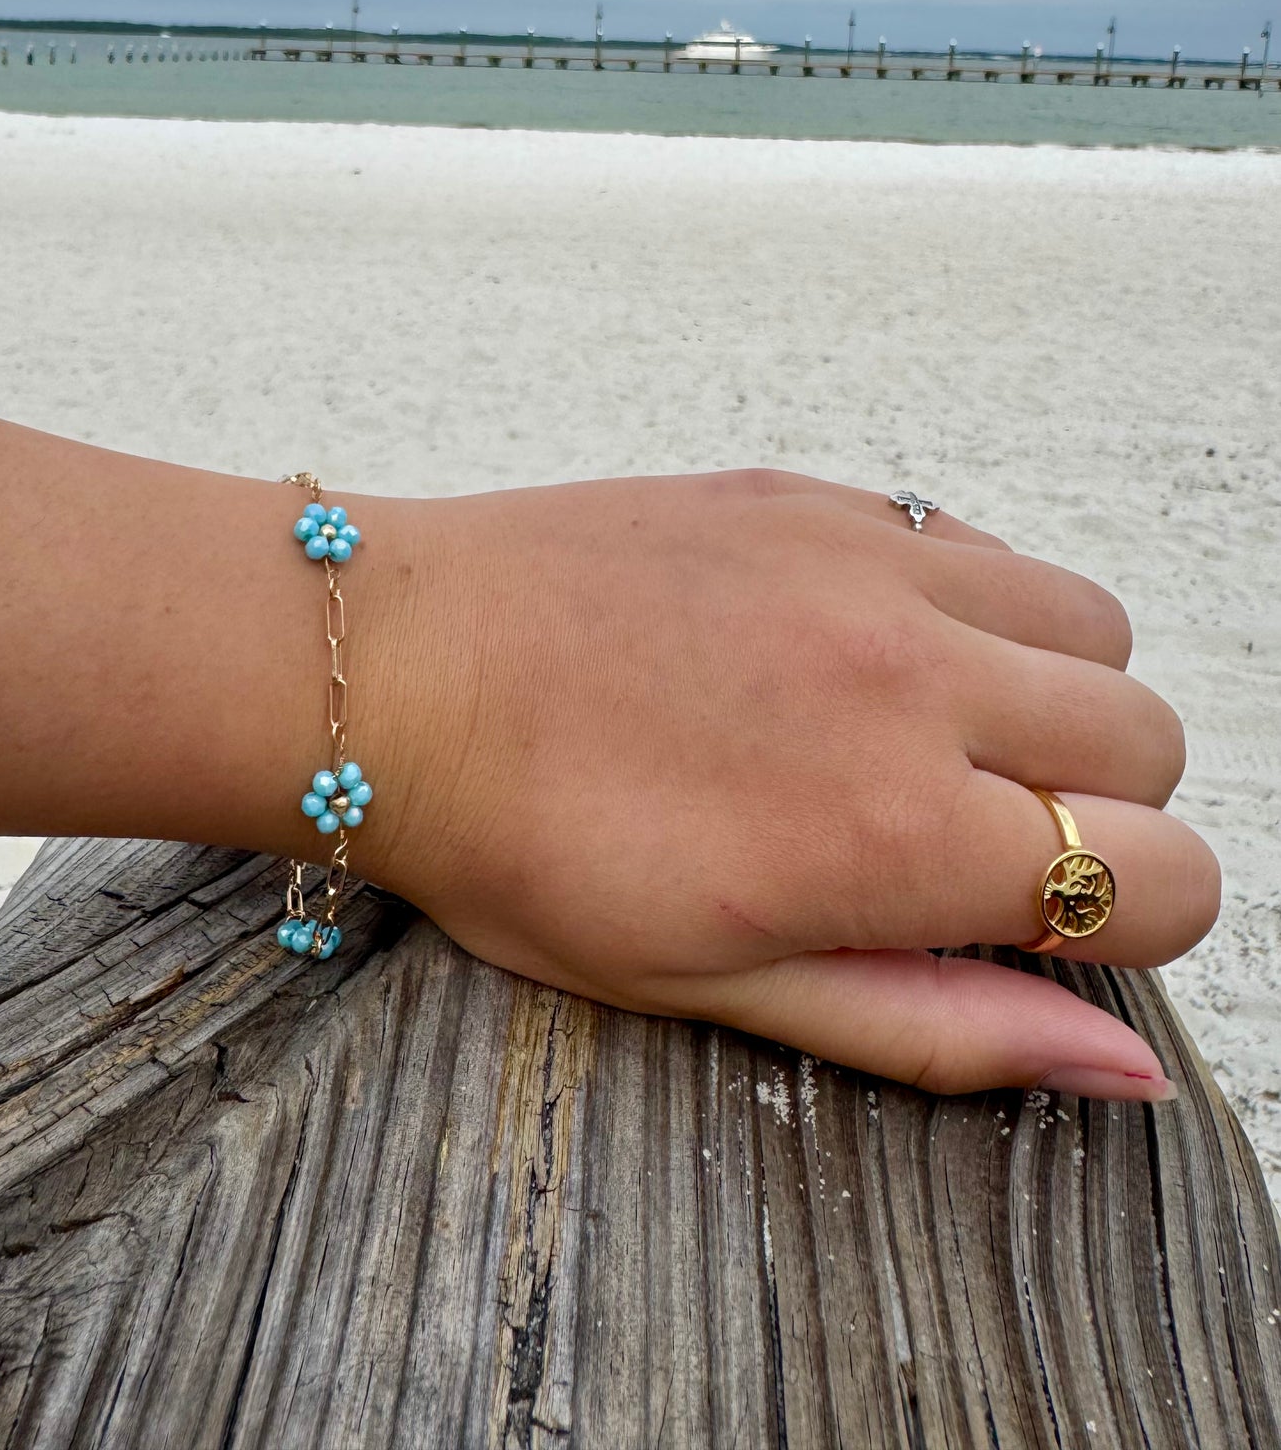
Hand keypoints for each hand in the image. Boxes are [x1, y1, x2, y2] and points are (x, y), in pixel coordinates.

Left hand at [350, 469, 1216, 1099]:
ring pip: (1094, 623)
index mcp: (900, 833)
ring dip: (1056, 692)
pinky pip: (981, 543)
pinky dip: (973, 606)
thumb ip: (941, 1025)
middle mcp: (917, 681)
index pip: (1165, 875)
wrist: (396, 666)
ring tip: (938, 735)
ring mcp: (871, 565)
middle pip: (1152, 740)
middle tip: (976, 836)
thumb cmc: (527, 847)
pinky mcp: (819, 497)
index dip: (1128, 921)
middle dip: (1105, 809)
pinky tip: (870, 649)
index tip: (1034, 921)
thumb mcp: (716, 986)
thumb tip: (1126, 1065)